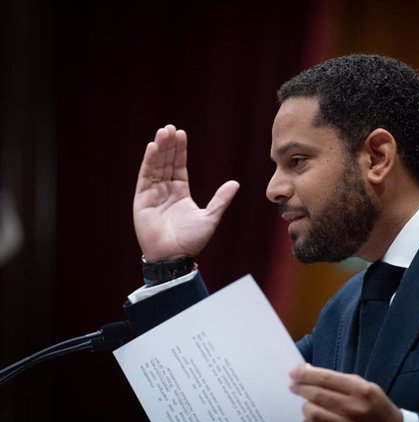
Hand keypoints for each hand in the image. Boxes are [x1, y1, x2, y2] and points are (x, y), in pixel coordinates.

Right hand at [133, 124, 239, 261]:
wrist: (175, 257)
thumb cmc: (191, 241)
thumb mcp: (210, 217)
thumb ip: (220, 199)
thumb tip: (235, 183)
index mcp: (180, 193)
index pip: (179, 166)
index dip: (180, 150)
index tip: (181, 134)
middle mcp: (165, 191)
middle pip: (166, 162)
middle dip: (168, 145)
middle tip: (170, 127)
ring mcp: (152, 194)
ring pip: (155, 166)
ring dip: (158, 149)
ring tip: (162, 132)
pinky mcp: (141, 200)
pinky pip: (145, 177)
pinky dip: (148, 162)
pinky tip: (152, 148)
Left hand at [289, 364, 402, 421]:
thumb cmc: (375, 406)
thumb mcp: (364, 386)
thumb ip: (338, 379)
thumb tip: (309, 370)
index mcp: (360, 391)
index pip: (326, 378)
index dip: (306, 374)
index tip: (294, 372)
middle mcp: (353, 409)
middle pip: (317, 395)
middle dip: (301, 388)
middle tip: (293, 385)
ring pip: (313, 414)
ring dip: (306, 407)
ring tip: (307, 403)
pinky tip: (312, 419)